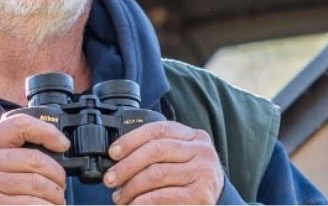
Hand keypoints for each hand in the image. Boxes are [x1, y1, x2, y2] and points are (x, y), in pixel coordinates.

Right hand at [0, 114, 69, 203]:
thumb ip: (9, 150)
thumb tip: (51, 148)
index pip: (20, 125)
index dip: (47, 132)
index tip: (63, 144)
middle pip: (35, 160)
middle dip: (57, 175)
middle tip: (60, 185)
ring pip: (37, 185)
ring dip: (55, 196)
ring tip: (56, 200)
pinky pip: (30, 205)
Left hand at [103, 121, 223, 203]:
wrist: (218, 203)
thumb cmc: (190, 179)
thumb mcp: (178, 158)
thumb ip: (156, 151)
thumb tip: (117, 158)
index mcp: (193, 136)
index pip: (157, 129)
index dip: (131, 139)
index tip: (112, 153)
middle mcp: (201, 151)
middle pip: (155, 151)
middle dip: (126, 166)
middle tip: (110, 179)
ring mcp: (203, 173)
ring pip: (156, 174)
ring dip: (131, 187)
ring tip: (119, 197)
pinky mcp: (201, 196)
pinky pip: (164, 196)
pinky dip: (143, 202)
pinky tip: (133, 205)